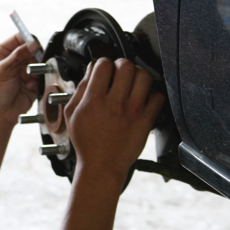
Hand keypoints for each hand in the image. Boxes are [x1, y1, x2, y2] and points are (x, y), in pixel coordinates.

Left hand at [0, 34, 40, 125]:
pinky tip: (28, 87)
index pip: (19, 38)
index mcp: (2, 54)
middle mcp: (13, 61)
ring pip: (38, 63)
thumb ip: (19, 55)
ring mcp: (23, 72)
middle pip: (31, 50)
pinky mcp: (31, 83)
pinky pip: (40, 77)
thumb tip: (33, 43)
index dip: (28, 40)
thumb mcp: (3, 69)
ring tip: (28, 79)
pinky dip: (36, 81)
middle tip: (33, 63)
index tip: (34, 45)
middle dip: (34, 56)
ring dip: (35, 70)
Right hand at [64, 57, 164, 181]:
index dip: (103, 63)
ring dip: (138, 75)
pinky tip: (143, 97)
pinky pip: (157, 96)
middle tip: (120, 72)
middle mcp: (114, 104)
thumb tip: (91, 70)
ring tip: (133, 82)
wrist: (101, 166)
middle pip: (126, 66)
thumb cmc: (86, 142)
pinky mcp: (145, 121)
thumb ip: (79, 90)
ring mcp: (132, 112)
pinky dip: (152, 93)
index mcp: (93, 101)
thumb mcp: (72, 114)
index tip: (104, 70)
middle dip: (122, 64)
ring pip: (144, 76)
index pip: (103, 65)